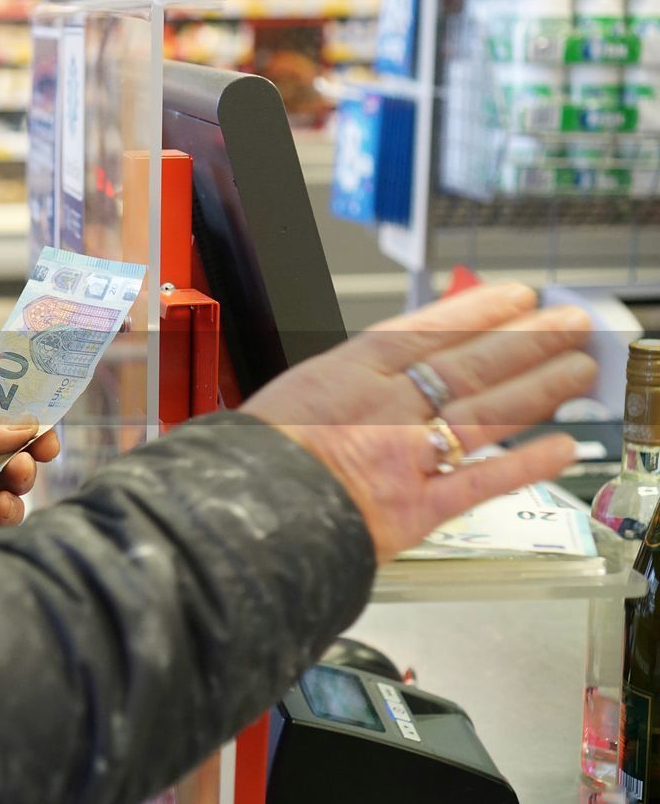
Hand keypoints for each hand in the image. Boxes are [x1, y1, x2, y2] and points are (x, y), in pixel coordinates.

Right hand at [241, 283, 595, 563]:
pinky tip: (558, 448)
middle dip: (528, 343)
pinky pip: (482, 481)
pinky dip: (524, 465)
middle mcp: (384, 408)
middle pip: (470, 366)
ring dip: (539, 390)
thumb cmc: (243, 463)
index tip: (516, 297)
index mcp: (345, 375)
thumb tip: (363, 384)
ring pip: (487, 413)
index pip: (427, 331)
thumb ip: (330, 394)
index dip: (479, 311)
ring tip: (578, 371)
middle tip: (570, 325)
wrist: (235, 515)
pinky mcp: (415, 508)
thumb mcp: (281, 401)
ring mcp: (405, 455)